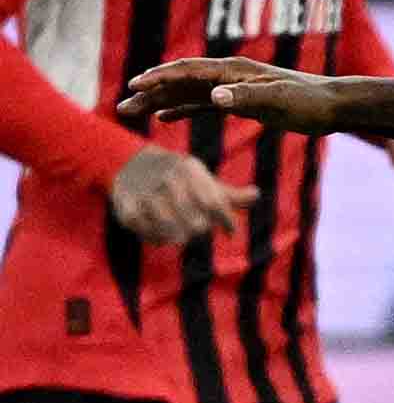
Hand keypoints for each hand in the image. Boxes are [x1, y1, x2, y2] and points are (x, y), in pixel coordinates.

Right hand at [111, 146, 258, 243]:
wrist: (129, 162)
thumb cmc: (178, 176)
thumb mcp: (203, 178)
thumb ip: (228, 193)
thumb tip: (256, 194)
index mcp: (190, 169)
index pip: (214, 203)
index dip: (226, 221)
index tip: (231, 232)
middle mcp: (168, 179)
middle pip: (195, 222)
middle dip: (201, 230)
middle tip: (200, 229)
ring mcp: (146, 194)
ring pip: (173, 232)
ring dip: (180, 237)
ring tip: (182, 234)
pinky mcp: (127, 208)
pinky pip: (149, 235)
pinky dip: (158, 240)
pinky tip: (162, 236)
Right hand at [119, 57, 341, 133]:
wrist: (331, 106)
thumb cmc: (308, 103)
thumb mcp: (279, 102)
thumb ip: (246, 98)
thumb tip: (213, 97)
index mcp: (235, 71)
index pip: (189, 70)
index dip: (161, 77)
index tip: (136, 85)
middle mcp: (230, 76)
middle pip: (182, 80)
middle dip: (151, 91)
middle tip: (122, 105)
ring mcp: (234, 88)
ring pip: (188, 93)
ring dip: (160, 101)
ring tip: (133, 111)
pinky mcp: (240, 102)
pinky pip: (202, 104)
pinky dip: (182, 109)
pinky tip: (164, 118)